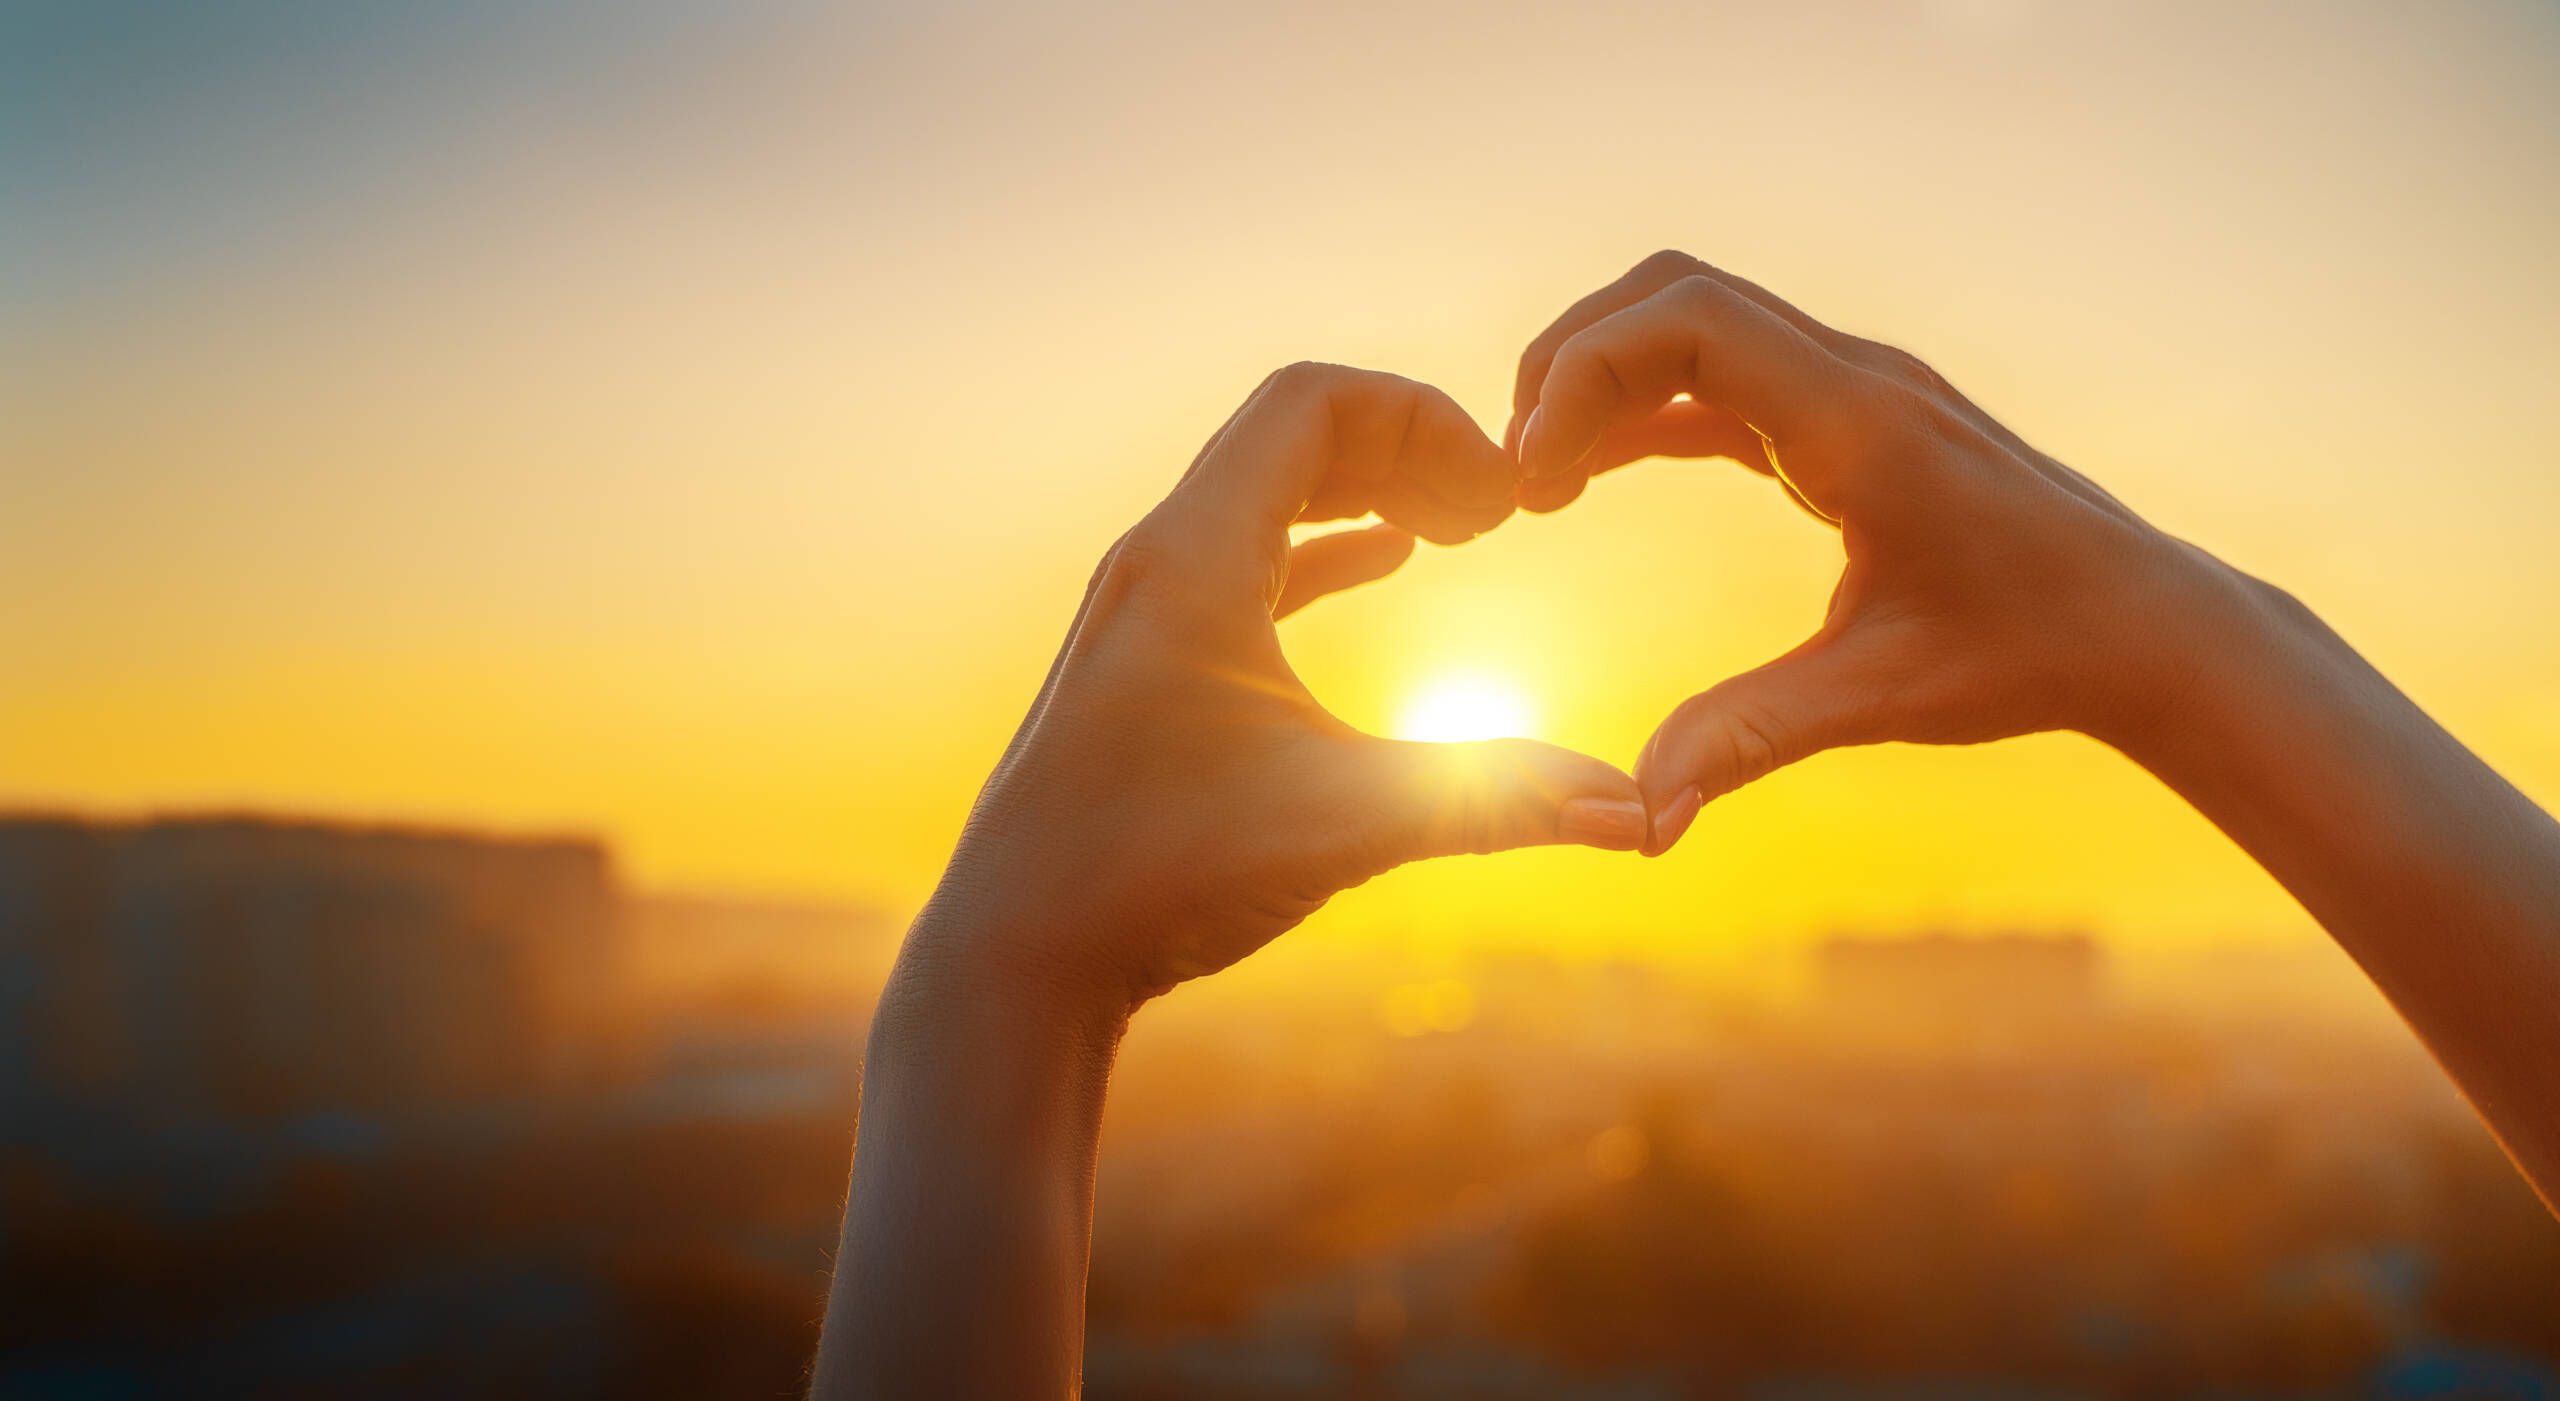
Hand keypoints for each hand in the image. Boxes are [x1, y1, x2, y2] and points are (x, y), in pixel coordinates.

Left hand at [926, 362, 1648, 1014]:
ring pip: (1266, 497)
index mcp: (1193, 558)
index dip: (1423, 418)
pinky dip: (1326, 548)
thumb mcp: (1342, 823)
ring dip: (1366, 494)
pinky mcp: (1144, 667)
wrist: (1013, 957)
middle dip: (1407, 449)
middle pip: (1291, 435)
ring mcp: (1142, 614)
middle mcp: (1155, 563)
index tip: (1500, 494)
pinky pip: (1247, 560)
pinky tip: (1390, 567)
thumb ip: (1490, 801)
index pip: (1312, 402)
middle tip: (1498, 511)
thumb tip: (1636, 814)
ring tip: (1462, 530)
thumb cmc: (1154, 876)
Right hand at [1510, 251, 2241, 852]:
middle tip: (1517, 471)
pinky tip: (1592, 478)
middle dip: (1571, 362)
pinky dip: (1645, 410)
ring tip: (1538, 481)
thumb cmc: (2029, 653)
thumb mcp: (1881, 700)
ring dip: (1603, 378)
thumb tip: (1640, 816)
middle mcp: (1852, 380)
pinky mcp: (1850, 419)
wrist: (2143, 624)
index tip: (1533, 478)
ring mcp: (1853, 390)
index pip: (1687, 321)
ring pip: (1693, 320)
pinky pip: (1723, 377)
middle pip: (1671, 294)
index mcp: (1857, 424)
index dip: (1582, 375)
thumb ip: (1749, 740)